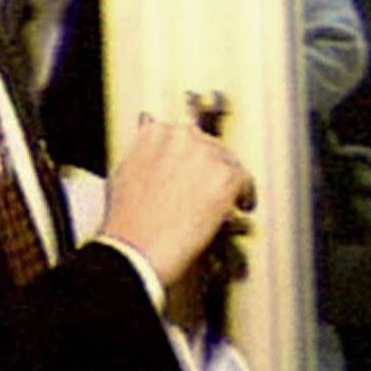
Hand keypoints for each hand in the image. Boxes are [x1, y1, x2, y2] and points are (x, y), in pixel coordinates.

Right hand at [100, 115, 253, 287]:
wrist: (137, 248)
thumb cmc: (126, 219)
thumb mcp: (124, 171)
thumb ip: (143, 147)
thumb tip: (148, 122)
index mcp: (154, 132)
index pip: (184, 137)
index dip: (190, 160)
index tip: (193, 175)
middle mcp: (180, 135)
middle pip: (210, 146)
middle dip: (210, 169)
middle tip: (208, 193)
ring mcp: (204, 154)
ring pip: (229, 162)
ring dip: (227, 181)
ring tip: (226, 203)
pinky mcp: (224, 176)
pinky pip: (245, 181)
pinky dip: (246, 195)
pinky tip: (241, 207)